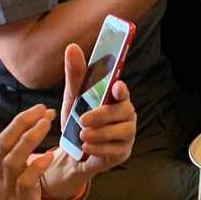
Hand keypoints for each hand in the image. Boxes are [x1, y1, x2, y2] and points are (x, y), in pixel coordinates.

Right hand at [0, 103, 55, 199]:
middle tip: (45, 108)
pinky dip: (38, 167)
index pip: (4, 139)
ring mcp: (6, 188)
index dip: (21, 123)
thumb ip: (7, 173)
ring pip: (15, 156)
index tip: (38, 110)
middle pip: (6, 140)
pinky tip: (51, 156)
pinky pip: (26, 180)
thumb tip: (21, 158)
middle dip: (25, 121)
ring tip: (47, 121)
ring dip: (31, 137)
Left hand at [45, 42, 136, 199]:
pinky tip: (86, 147)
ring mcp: (128, 134)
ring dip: (98, 133)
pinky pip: (115, 149)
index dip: (121, 89)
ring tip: (81, 135)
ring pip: (121, 131)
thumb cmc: (77, 121)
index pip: (123, 91)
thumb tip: (72, 47)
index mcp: (116, 98)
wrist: (73, 153)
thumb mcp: (73, 98)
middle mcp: (126, 114)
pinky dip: (98, 148)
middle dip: (102, 115)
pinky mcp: (124, 152)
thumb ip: (76, 75)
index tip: (116, 87)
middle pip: (123, 111)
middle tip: (82, 120)